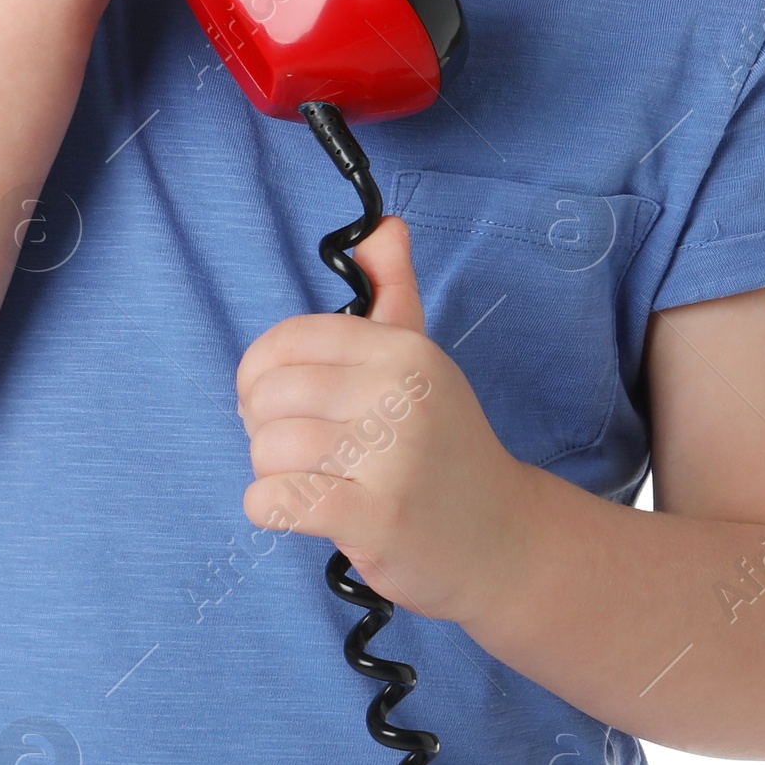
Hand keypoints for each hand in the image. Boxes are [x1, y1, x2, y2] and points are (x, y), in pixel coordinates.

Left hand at [236, 215, 534, 625]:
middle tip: (298, 449)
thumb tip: (382, 226)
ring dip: (270, 473)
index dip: (261, 373)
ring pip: (270, 449)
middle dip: (263, 428)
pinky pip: (278, 501)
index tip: (281, 401)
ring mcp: (393, 458)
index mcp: (403, 350)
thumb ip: (394, 291)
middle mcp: (401, 395)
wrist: (503, 539)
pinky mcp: (377, 518)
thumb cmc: (445, 445)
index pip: (289, 340)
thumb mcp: (421, 361)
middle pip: (270, 396)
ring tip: (308, 479)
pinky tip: (296, 510)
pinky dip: (268, 508)